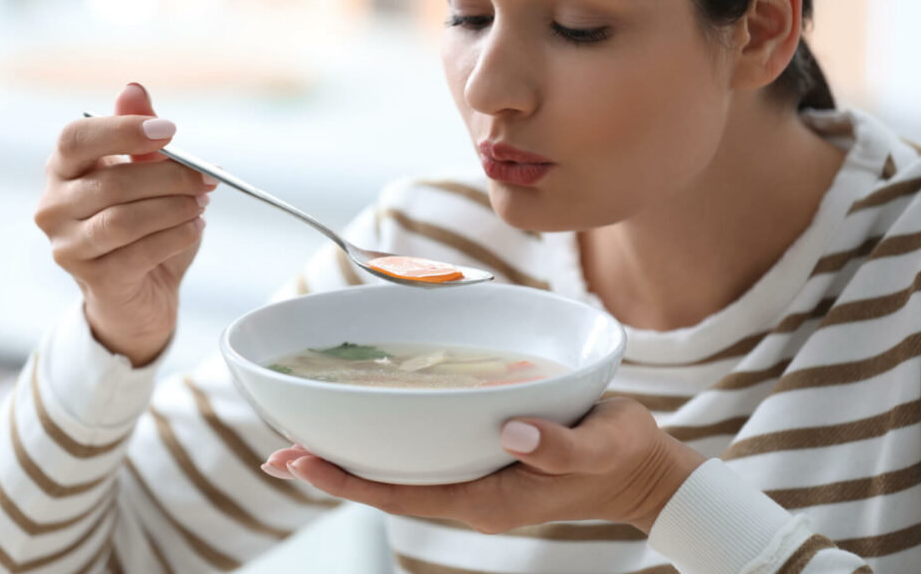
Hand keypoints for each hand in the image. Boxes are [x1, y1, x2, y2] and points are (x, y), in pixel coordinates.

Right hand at [34, 83, 216, 365]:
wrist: (143, 293)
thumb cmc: (145, 226)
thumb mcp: (147, 175)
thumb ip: (141, 135)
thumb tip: (134, 88)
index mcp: (63, 170)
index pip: (76, 138)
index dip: (123, 130)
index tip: (170, 131)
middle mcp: (53, 206)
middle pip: (112, 181)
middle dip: (170, 177)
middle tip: (207, 179)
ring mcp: (67, 245)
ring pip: (125, 219)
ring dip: (173, 209)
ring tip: (199, 205)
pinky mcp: (92, 278)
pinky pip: (139, 252)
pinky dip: (175, 236)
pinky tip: (193, 229)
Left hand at [262, 399, 705, 533]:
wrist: (640, 470)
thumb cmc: (620, 458)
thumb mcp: (599, 448)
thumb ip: (559, 447)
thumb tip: (512, 434)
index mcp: (487, 500)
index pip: (401, 494)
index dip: (347, 479)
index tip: (300, 461)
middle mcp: (470, 493)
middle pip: (388, 486)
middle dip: (334, 469)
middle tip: (281, 448)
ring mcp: (474, 478)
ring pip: (401, 470)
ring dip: (354, 455)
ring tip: (307, 436)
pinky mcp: (483, 458)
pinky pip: (424, 453)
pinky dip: (389, 439)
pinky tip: (372, 420)